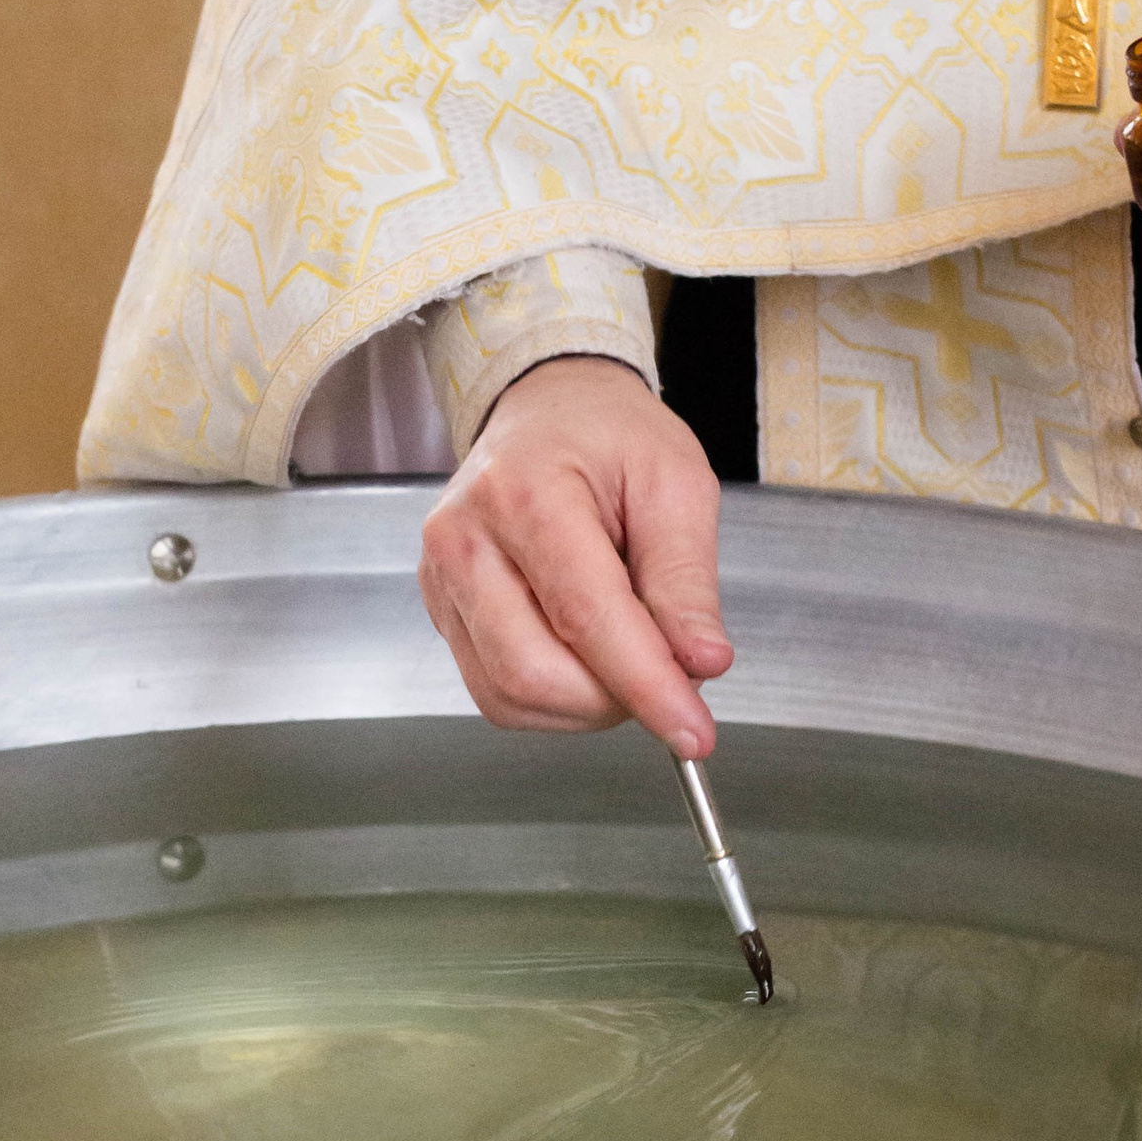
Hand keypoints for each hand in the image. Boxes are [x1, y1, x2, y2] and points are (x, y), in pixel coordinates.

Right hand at [418, 357, 730, 752]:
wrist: (548, 409)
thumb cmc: (609, 436)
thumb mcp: (675, 483)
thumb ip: (686, 580)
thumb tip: (698, 663)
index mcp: (525, 493)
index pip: (587, 618)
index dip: (646, 686)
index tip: (694, 731)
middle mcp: (465, 540)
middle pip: (534, 672)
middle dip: (615, 698)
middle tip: (667, 671)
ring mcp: (442, 581)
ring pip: (510, 696)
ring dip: (585, 704)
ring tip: (626, 651)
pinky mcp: (442, 612)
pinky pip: (495, 693)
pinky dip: (553, 699)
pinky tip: (584, 655)